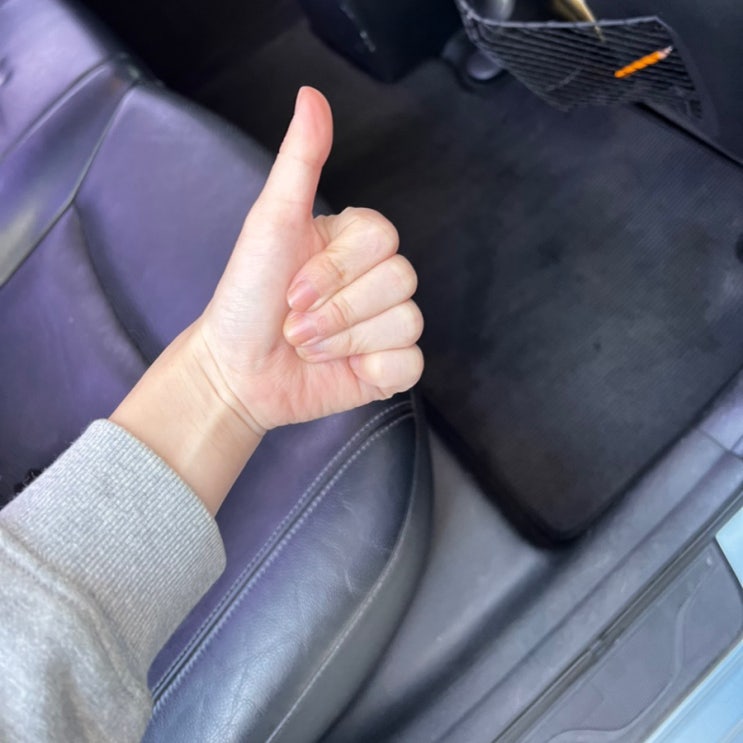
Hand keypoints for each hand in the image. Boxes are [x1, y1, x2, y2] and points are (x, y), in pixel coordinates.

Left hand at [111, 87, 422, 513]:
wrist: (235, 371)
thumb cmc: (246, 298)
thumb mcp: (271, 222)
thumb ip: (299, 161)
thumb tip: (310, 96)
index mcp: (353, 245)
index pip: (383, 238)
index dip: (337, 269)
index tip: (292, 287)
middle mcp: (374, 282)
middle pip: (401, 279)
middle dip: (337, 308)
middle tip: (297, 321)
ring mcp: (385, 325)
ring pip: (406, 321)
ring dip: (346, 341)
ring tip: (310, 345)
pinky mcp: (390, 368)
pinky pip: (411, 363)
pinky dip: (373, 369)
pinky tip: (344, 370)